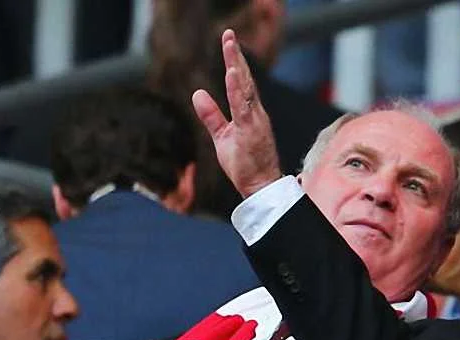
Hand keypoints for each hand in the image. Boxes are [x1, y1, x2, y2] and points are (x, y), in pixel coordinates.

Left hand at [192, 29, 281, 197]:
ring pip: (245, 89)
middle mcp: (255, 113)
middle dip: (236, 56)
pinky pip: (243, 107)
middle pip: (245, 80)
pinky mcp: (251, 131)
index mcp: (249, 113)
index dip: (234, 61)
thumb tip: (198, 93)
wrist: (261, 186)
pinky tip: (232, 74)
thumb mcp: (222, 136)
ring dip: (237, 66)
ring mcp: (255, 121)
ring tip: (230, 47)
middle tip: (228, 34)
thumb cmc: (245, 163)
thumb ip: (211, 115)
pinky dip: (237, 90)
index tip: (228, 41)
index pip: (241, 83)